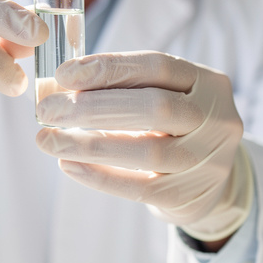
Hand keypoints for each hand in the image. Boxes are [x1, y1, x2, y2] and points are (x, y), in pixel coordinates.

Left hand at [34, 51, 253, 242]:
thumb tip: (57, 86)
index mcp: (208, 82)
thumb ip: (121, 87)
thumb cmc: (174, 128)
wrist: (213, 182)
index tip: (64, 75)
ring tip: (48, 141)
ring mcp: (207, 160)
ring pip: (146, 151)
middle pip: (155, 107)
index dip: (109, 68)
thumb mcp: (162, 96)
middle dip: (93, 108)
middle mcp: (215, 118)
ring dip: (89, 145)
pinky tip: (69, 165)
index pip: (157, 66)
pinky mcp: (190, 196)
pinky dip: (100, 176)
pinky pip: (140, 187)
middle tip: (47, 111)